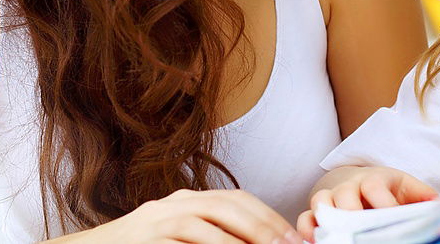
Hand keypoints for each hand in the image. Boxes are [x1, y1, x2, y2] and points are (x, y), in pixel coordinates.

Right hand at [54, 188, 301, 243]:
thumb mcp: (180, 237)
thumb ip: (212, 236)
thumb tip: (255, 243)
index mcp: (191, 200)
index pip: (239, 199)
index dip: (269, 216)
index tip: (293, 237)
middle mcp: (178, 202)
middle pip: (231, 206)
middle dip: (264, 227)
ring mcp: (160, 218)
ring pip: (211, 224)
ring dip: (242, 242)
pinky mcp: (147, 237)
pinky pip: (185, 243)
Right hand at [296, 167, 436, 241]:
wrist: (354, 179)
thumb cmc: (384, 188)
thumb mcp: (404, 186)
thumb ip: (421, 195)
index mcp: (372, 179)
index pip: (375, 188)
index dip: (383, 203)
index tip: (393, 218)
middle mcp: (348, 187)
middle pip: (345, 196)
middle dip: (352, 214)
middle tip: (362, 232)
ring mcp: (329, 197)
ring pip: (321, 204)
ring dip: (327, 221)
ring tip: (336, 239)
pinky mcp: (315, 211)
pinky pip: (305, 218)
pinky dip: (307, 230)